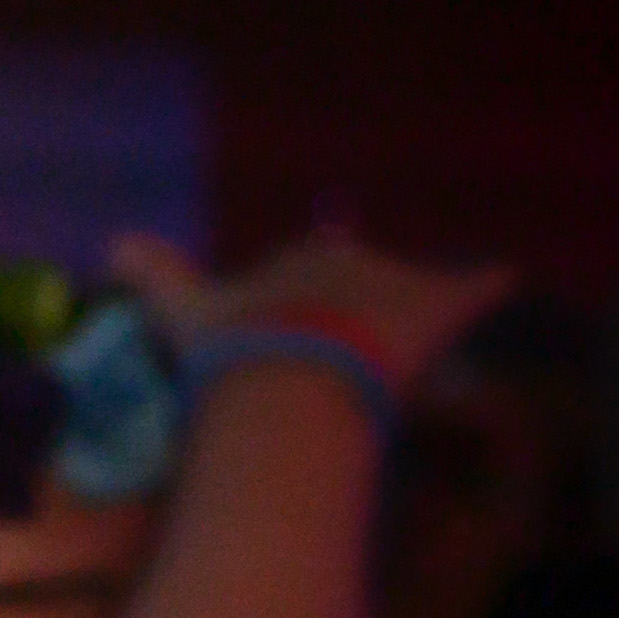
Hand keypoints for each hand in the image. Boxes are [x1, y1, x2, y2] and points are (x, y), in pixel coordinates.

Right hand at [109, 223, 511, 394]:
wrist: (292, 379)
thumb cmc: (236, 351)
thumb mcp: (184, 314)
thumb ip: (156, 276)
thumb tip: (113, 239)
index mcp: (292, 259)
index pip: (296, 272)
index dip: (287, 312)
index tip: (277, 339)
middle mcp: (347, 257)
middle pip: (352, 282)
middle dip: (345, 312)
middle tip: (333, 359)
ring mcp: (395, 282)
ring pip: (401, 293)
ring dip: (400, 315)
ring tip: (395, 347)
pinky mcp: (438, 304)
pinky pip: (472, 286)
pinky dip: (487, 282)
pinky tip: (505, 276)